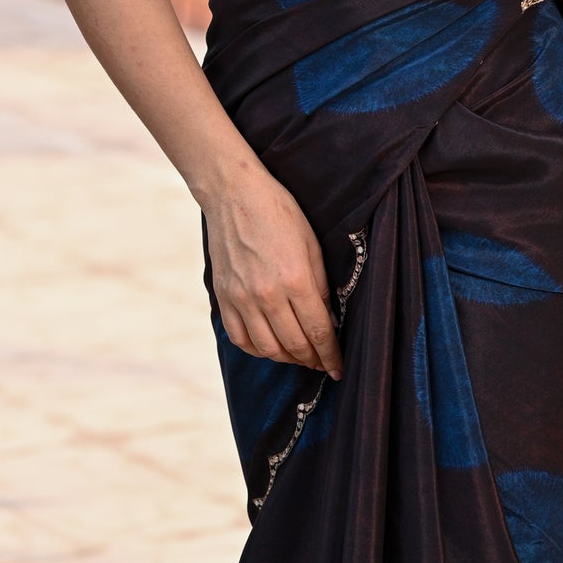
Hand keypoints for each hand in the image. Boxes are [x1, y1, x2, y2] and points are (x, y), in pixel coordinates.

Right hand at [204, 155, 343, 379]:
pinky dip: (257, 349)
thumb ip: (320, 284)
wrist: (234, 194)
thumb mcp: (311, 244)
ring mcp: (241, 298)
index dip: (331, 355)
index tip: (339, 369)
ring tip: (300, 355)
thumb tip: (327, 318)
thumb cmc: (279, 212)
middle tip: (322, 363)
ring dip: (287, 358)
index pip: (318, 331)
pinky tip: (269, 346)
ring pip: (267, 348)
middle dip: (312, 359)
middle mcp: (267, 295)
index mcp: (295, 279)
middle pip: (294, 345)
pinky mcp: (224, 297)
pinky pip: (240, 338)